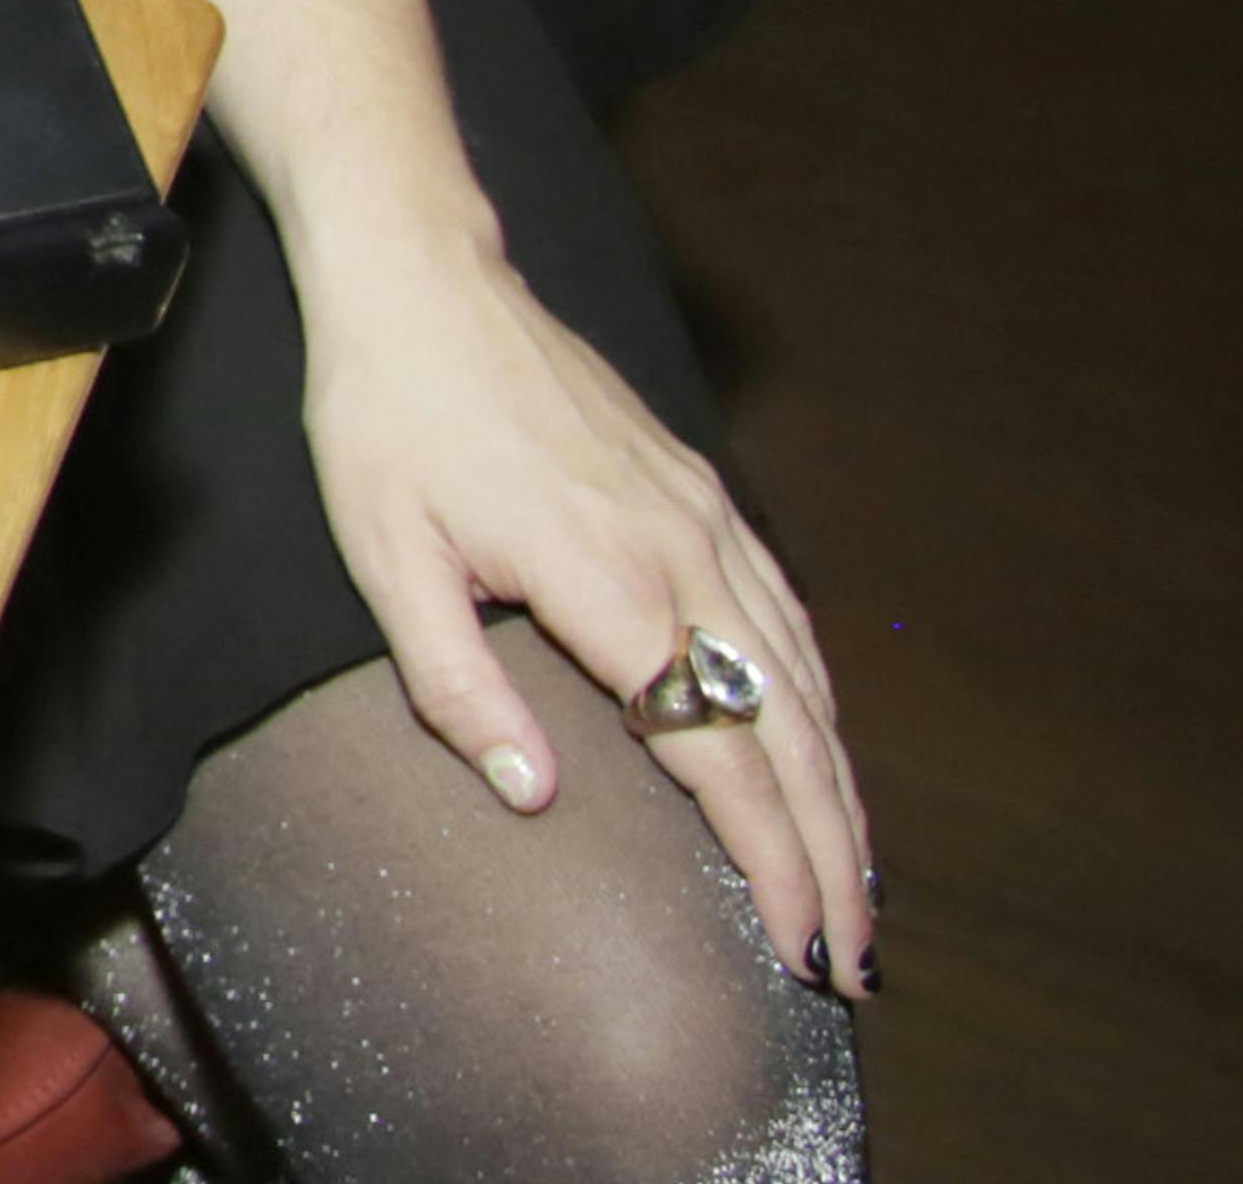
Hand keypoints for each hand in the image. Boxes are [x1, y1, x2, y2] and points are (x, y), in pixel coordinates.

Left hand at [297, 236, 878, 989]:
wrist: (426, 282)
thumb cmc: (388, 419)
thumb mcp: (385, 556)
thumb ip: (457, 685)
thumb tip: (532, 794)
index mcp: (610, 581)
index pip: (719, 753)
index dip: (771, 858)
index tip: (801, 945)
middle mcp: (685, 553)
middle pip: (790, 733)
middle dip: (832, 854)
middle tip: (854, 960)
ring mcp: (707, 520)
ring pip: (807, 680)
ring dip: (840, 791)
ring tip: (857, 887)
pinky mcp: (704, 496)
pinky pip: (787, 619)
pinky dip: (820, 705)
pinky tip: (823, 755)